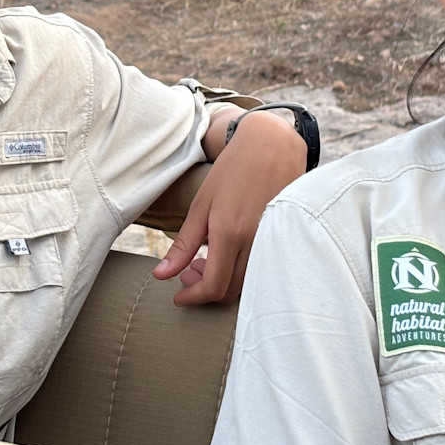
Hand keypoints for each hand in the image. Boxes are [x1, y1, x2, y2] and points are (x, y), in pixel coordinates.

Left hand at [152, 109, 306, 304]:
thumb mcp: (201, 205)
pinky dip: (240, 272)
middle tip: (188, 273)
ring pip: (247, 284)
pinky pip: (261, 269)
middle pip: (230, 291)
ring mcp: (273, 243)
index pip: (213, 286)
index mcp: (230, 233)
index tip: (178, 295)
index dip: (193, 298)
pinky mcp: (283, 239)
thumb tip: (161, 275)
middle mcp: (255, 243)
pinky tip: (227, 254)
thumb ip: (183, 244)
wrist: (272, 146)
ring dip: (223, 282)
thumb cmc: (232, 171)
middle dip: (205, 291)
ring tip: (205, 261)